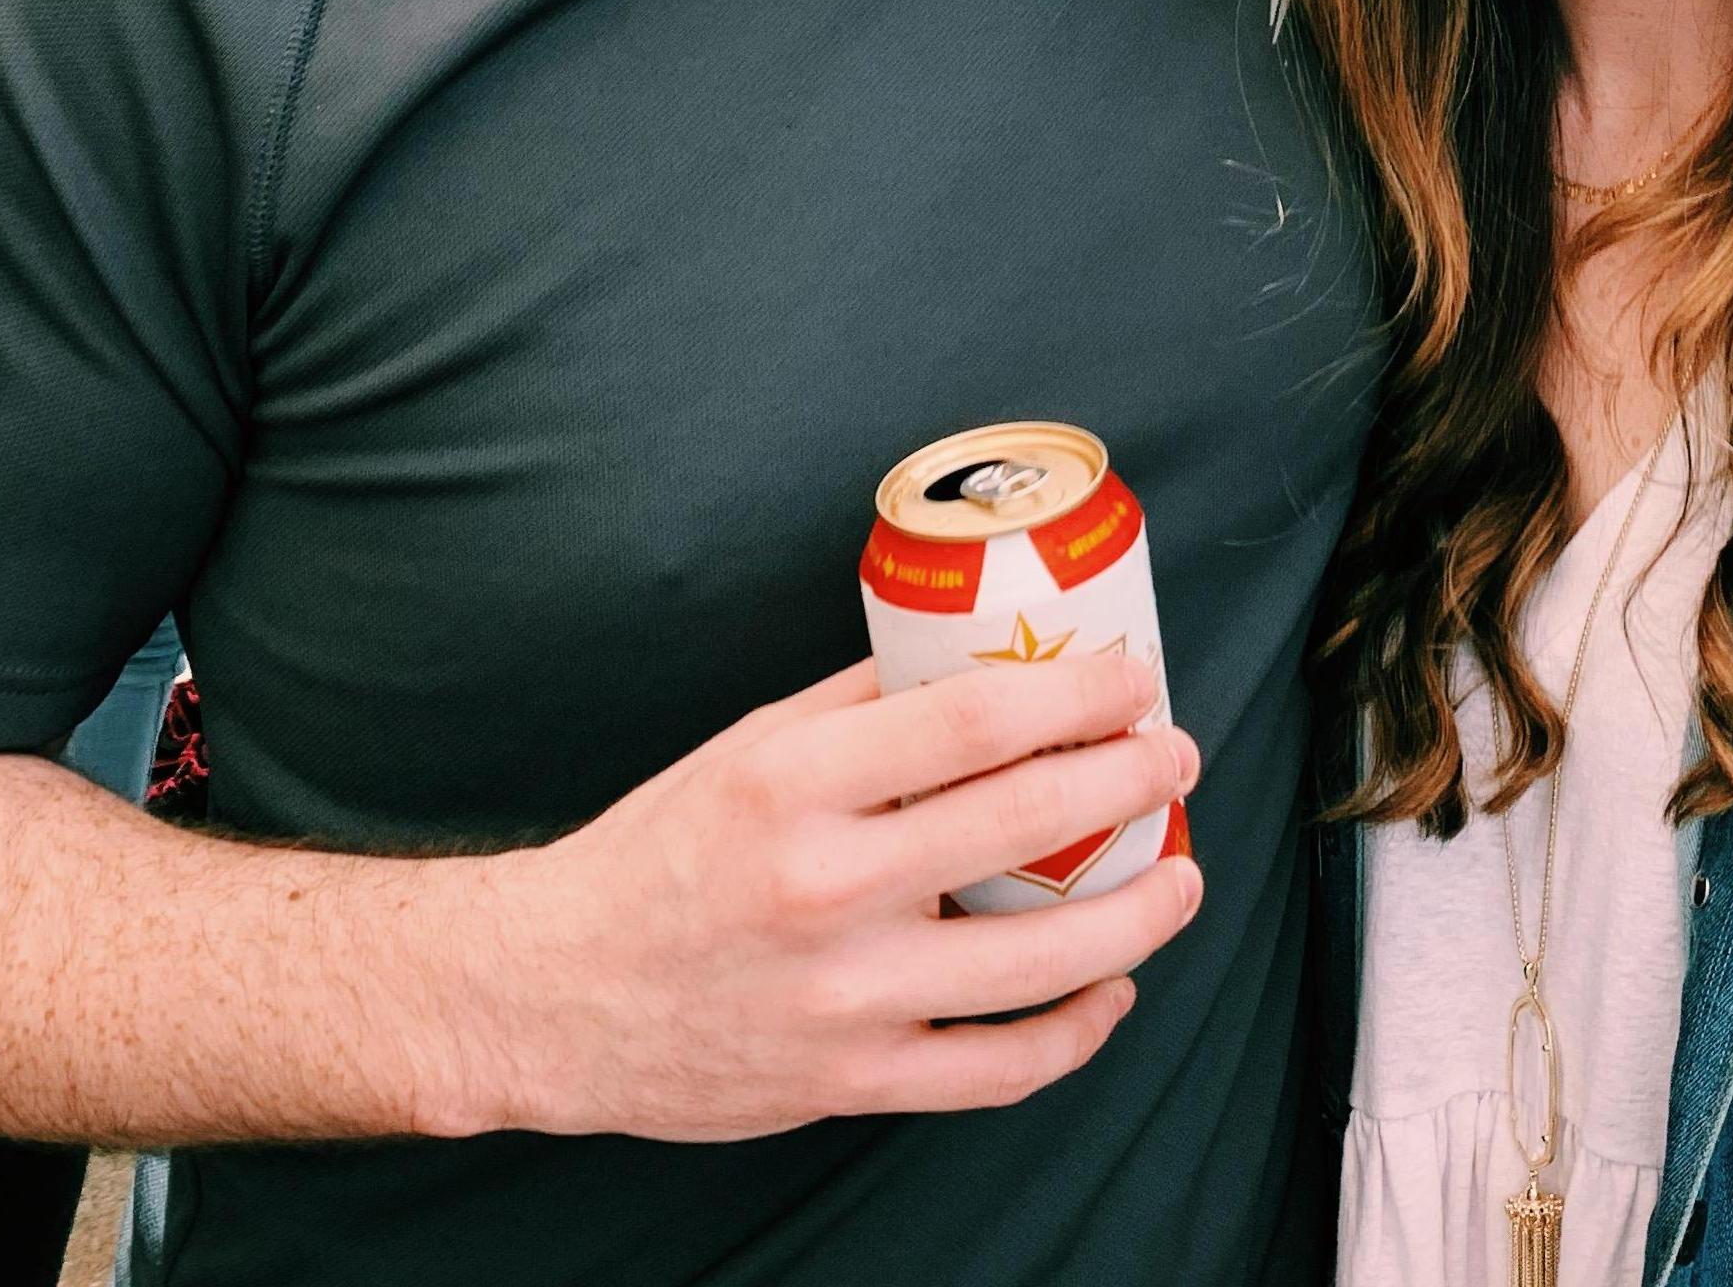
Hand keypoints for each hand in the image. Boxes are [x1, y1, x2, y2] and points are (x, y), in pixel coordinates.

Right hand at [468, 650, 1199, 1139]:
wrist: (551, 995)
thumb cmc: (661, 854)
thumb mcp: (752, 744)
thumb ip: (867, 702)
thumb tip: (986, 651)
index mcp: (797, 784)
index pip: (976, 721)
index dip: (1079, 695)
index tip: (1135, 680)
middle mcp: (824, 887)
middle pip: (1026, 823)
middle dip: (1131, 782)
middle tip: (1176, 757)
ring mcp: (843, 996)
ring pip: (1039, 960)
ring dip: (1139, 913)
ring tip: (1182, 877)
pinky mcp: (849, 1082)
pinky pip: (996, 1068)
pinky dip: (1075, 1031)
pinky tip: (1109, 990)